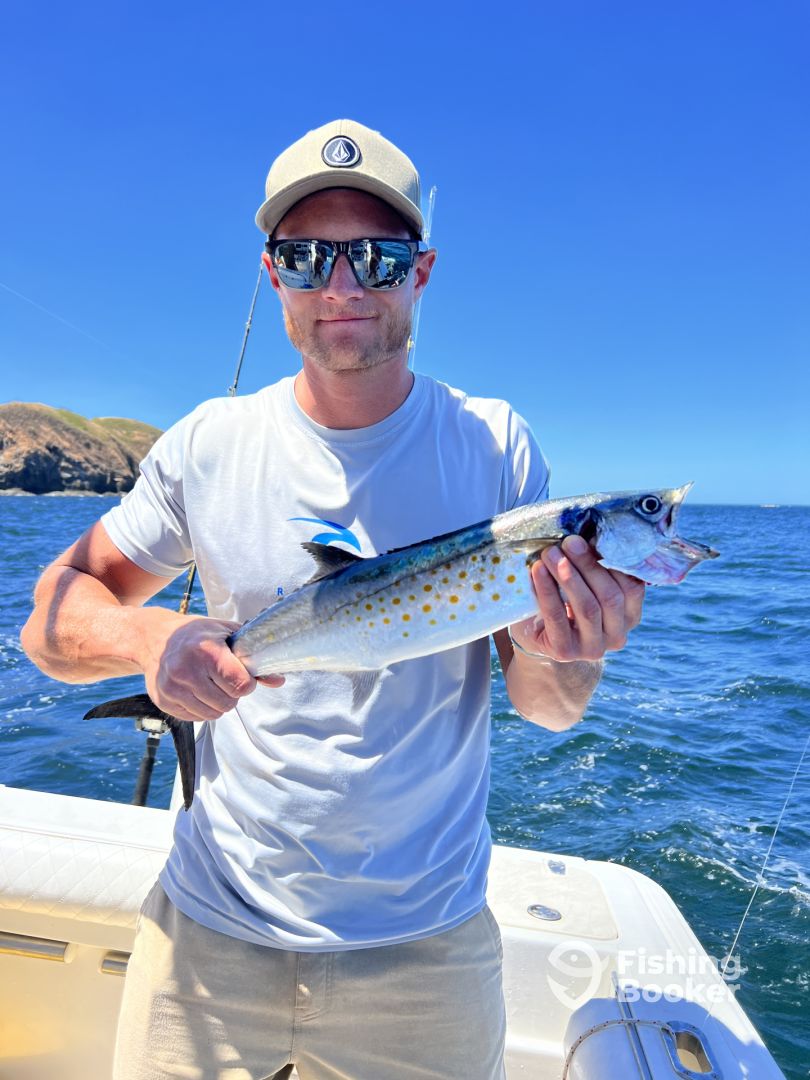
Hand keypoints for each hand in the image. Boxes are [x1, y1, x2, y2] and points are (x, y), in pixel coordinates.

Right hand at [139, 612, 283, 721]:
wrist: (153, 638)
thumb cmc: (196, 634)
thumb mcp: (227, 634)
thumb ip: (253, 657)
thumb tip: (278, 680)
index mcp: (206, 651)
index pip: (240, 685)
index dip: (246, 683)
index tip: (242, 675)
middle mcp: (186, 671)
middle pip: (228, 703)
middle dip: (232, 694)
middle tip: (224, 679)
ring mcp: (172, 688)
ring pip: (212, 715)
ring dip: (218, 703)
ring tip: (211, 684)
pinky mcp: (163, 701)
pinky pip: (195, 718)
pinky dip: (201, 708)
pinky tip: (196, 690)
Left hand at [510, 535, 644, 661]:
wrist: (538, 637)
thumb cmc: (566, 601)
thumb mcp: (586, 585)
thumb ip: (594, 566)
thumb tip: (590, 532)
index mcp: (630, 616)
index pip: (633, 588)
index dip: (615, 561)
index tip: (594, 537)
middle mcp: (617, 635)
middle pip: (610, 596)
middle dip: (589, 565)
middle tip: (569, 542)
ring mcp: (593, 648)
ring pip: (588, 607)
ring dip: (568, 576)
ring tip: (550, 553)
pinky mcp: (565, 651)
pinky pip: (557, 616)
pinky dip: (546, 590)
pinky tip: (537, 571)